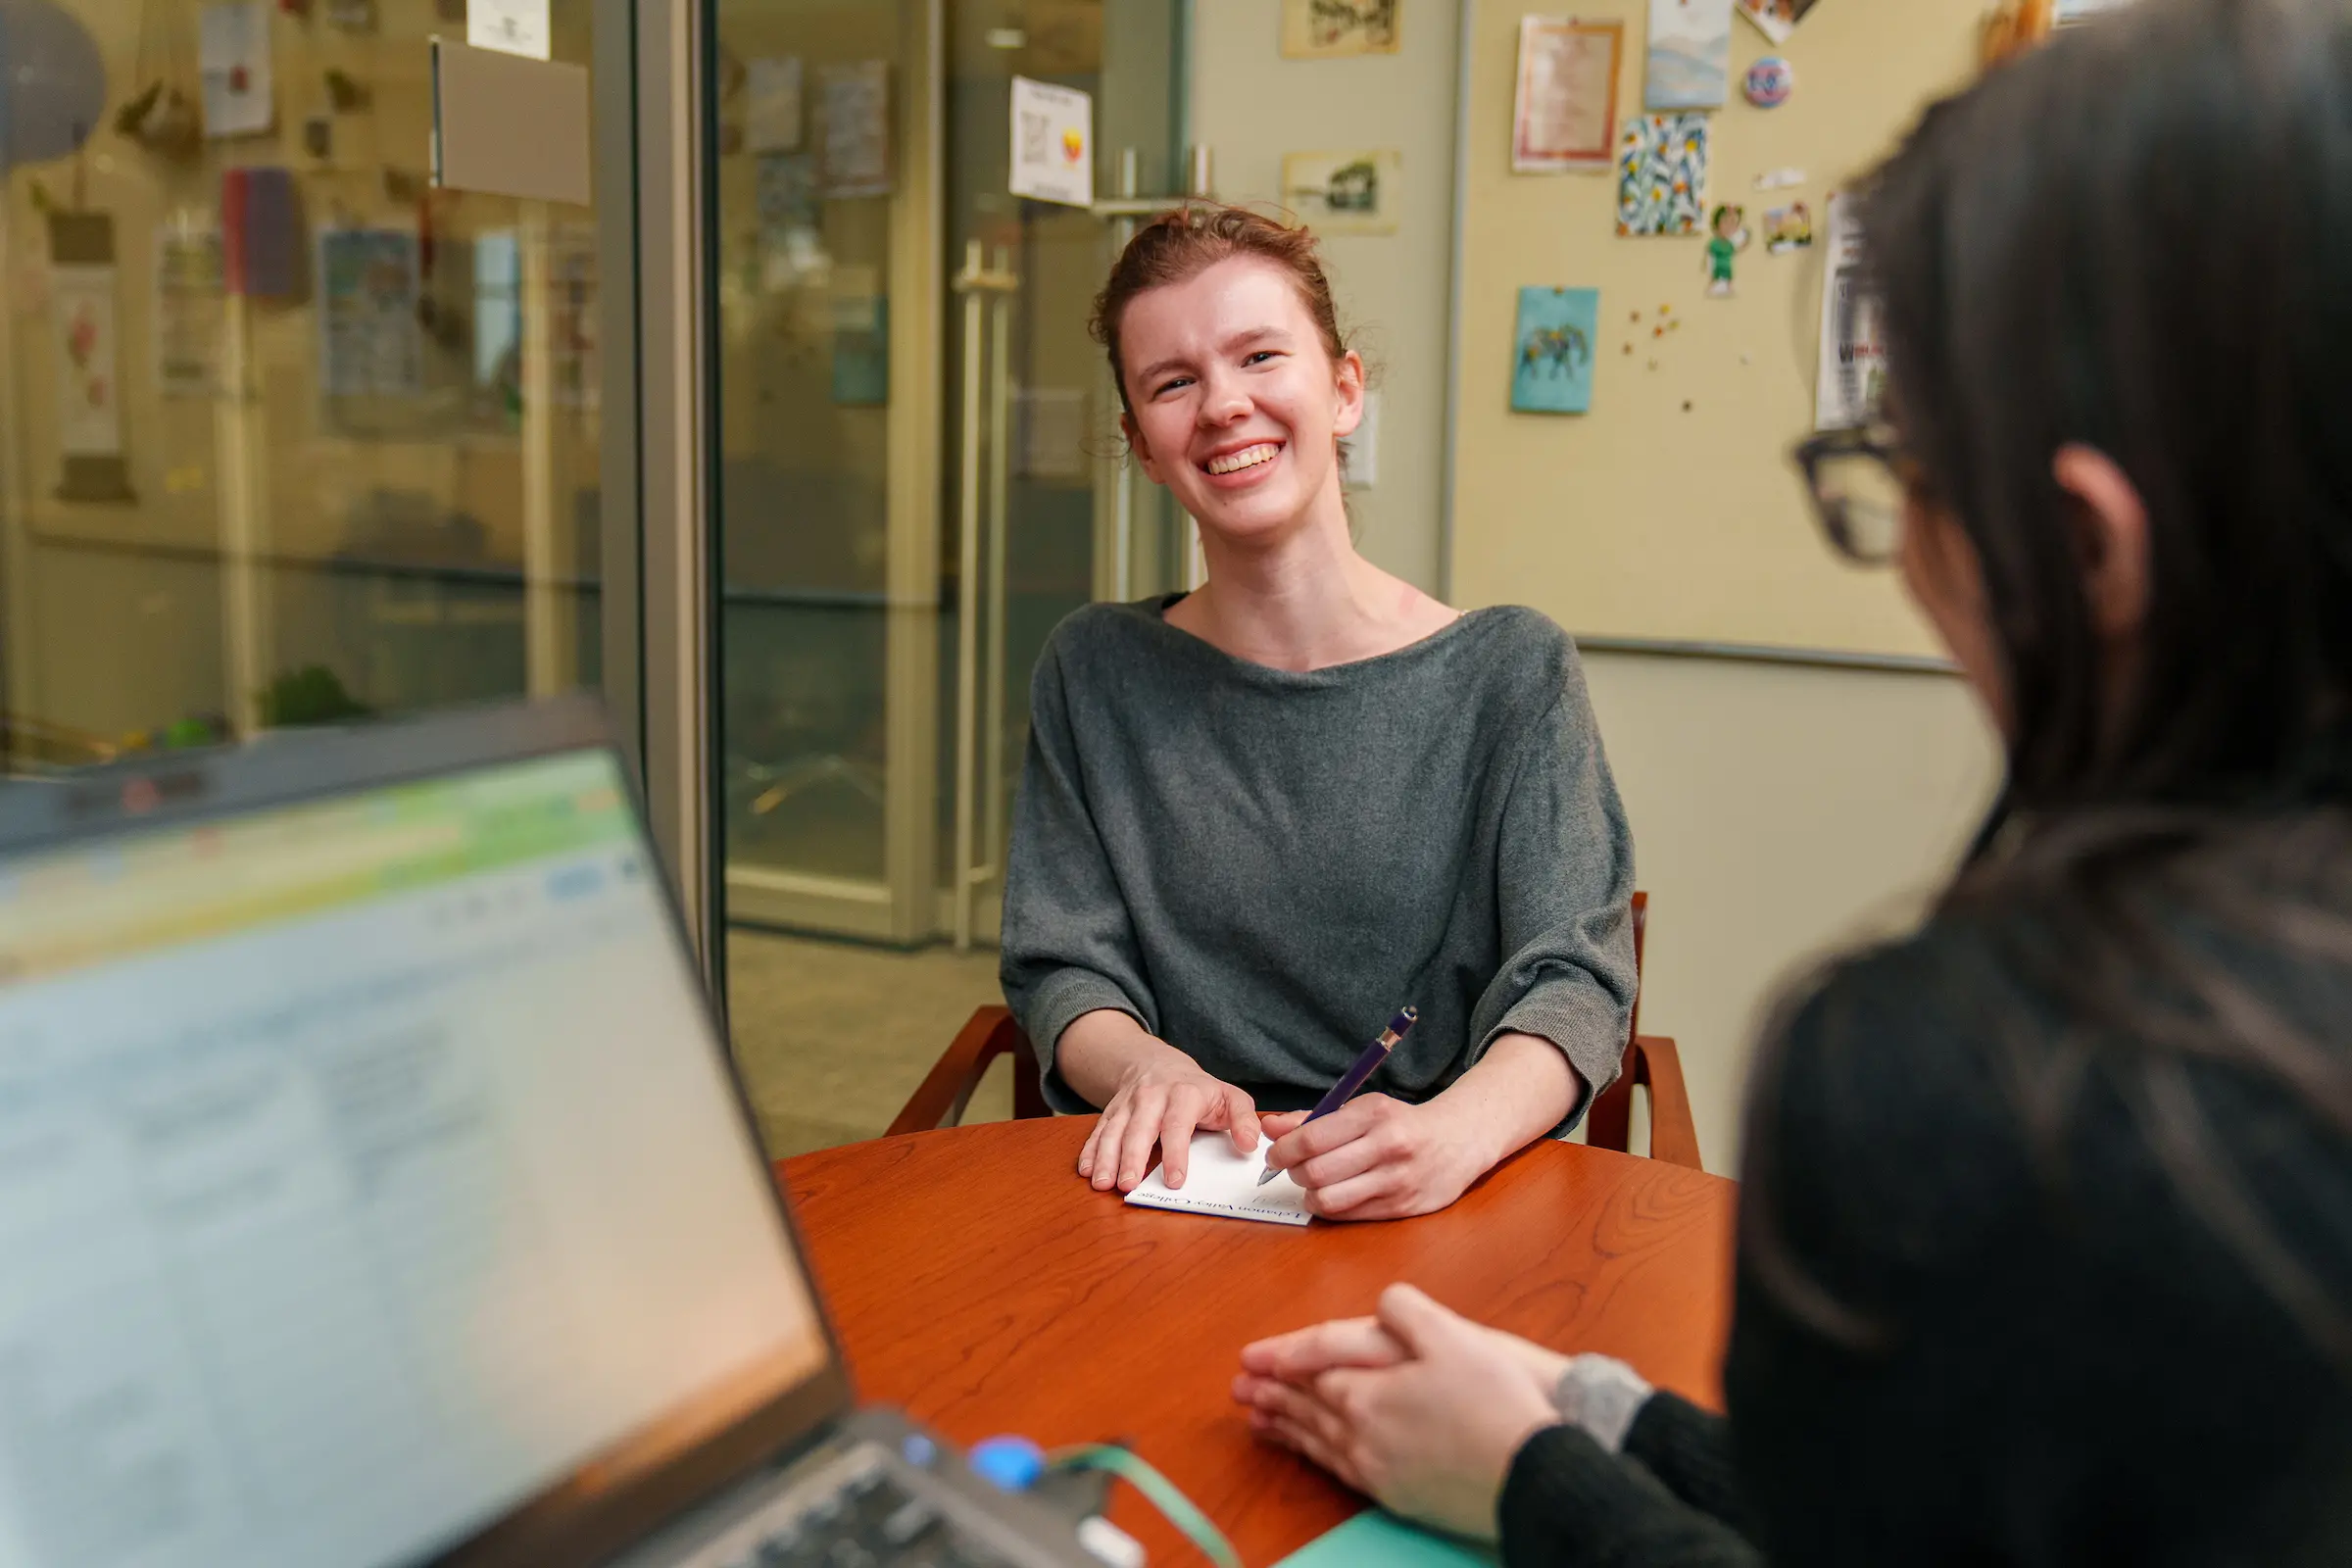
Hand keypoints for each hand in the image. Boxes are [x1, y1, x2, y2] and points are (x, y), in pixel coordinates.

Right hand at [1077, 1040, 1260, 1193]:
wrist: (1159, 1063)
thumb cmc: (1199, 1090)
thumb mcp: (1229, 1097)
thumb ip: (1244, 1120)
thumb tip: (1249, 1144)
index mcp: (1184, 1094)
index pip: (1177, 1124)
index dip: (1176, 1153)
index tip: (1175, 1180)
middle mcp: (1152, 1096)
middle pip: (1139, 1128)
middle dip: (1131, 1157)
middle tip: (1127, 1185)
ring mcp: (1128, 1104)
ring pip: (1114, 1130)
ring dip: (1106, 1157)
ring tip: (1102, 1183)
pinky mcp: (1111, 1111)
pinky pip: (1098, 1130)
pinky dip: (1090, 1150)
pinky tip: (1087, 1170)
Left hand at [1230, 1284, 1562, 1541]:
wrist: (1531, 1476)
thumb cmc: (1495, 1404)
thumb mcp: (1451, 1335)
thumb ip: (1406, 1311)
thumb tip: (1382, 1304)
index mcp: (1366, 1391)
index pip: (1312, 1367)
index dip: (1281, 1357)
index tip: (1251, 1358)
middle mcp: (1360, 1433)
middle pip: (1306, 1407)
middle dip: (1271, 1395)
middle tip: (1240, 1389)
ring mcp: (1375, 1468)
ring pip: (1317, 1441)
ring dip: (1285, 1427)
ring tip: (1259, 1421)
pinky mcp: (1394, 1493)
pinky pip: (1338, 1470)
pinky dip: (1314, 1456)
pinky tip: (1311, 1453)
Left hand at [1260, 1094, 1494, 1220]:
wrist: (1458, 1141)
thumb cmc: (1400, 1124)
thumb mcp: (1361, 1110)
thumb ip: (1312, 1119)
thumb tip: (1268, 1125)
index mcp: (1375, 1114)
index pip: (1312, 1138)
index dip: (1283, 1151)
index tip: (1275, 1154)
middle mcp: (1388, 1146)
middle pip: (1317, 1171)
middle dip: (1294, 1173)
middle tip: (1295, 1169)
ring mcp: (1397, 1180)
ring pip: (1329, 1199)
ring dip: (1310, 1194)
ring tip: (1314, 1184)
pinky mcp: (1402, 1207)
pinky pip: (1348, 1216)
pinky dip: (1330, 1208)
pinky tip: (1335, 1195)